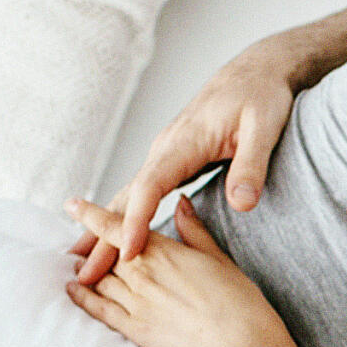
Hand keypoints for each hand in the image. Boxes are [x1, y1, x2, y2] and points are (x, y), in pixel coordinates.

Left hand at [64, 196, 284, 346]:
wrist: (240, 342)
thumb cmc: (237, 299)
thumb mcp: (217, 257)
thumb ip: (193, 230)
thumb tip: (181, 204)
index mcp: (161, 251)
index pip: (115, 227)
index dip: (91, 214)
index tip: (73, 204)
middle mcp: (141, 274)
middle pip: (104, 253)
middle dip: (91, 245)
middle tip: (80, 241)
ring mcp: (135, 302)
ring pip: (98, 279)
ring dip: (85, 270)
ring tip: (76, 264)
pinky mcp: (135, 328)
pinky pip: (99, 310)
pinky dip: (82, 298)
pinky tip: (73, 290)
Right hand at [71, 45, 297, 283]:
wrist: (257, 72)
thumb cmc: (262, 96)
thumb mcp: (264, 128)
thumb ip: (251, 166)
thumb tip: (242, 204)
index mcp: (183, 142)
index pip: (150, 187)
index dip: (137, 221)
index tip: (128, 252)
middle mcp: (165, 149)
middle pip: (128, 197)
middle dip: (103, 236)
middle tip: (82, 274)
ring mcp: (166, 155)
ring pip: (129, 196)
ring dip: (106, 229)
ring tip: (85, 263)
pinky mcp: (173, 160)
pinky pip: (142, 193)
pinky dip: (124, 216)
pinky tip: (116, 236)